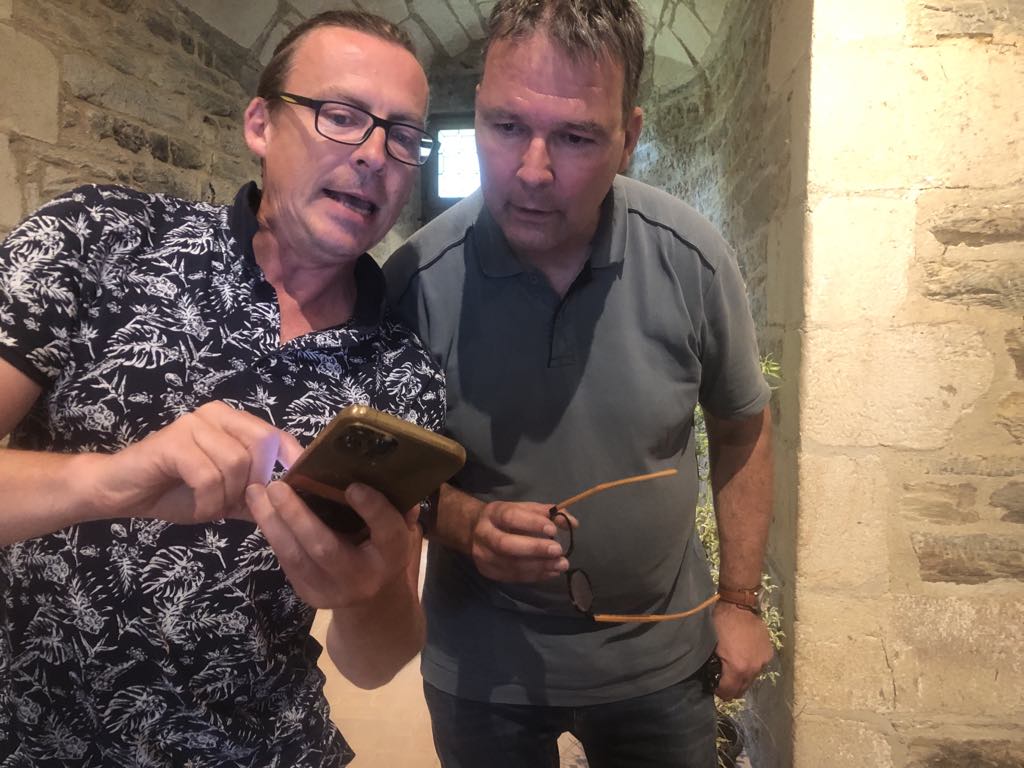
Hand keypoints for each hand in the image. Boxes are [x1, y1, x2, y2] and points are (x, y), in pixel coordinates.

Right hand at [86, 401, 302, 523]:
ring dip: (227, 496)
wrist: (121, 492)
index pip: (275, 434)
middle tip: (235, 503)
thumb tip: (289, 501)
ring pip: (236, 463)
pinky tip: (199, 509)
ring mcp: (194, 424)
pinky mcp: (174, 441)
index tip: (298, 485)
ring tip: (212, 506)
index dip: (292, 458)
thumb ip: (253, 494)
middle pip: (262, 444)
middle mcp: (216, 414)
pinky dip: (208, 501)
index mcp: (232, 421)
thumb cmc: (175, 491)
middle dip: (255, 481)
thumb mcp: (224, 496)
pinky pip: (208, 475)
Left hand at [245, 481, 420, 609]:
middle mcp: (363, 577)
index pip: (387, 531)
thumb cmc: (383, 547)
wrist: (373, 598)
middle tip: (277, 486)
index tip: (353, 486)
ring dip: (272, 523)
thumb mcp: (397, 524)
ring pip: (296, 557)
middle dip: (297, 515)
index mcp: (393, 554)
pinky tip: (261, 510)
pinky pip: (286, 561)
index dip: (372, 509)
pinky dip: (273, 533)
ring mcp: (332, 590)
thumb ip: (389, 499)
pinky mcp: (309, 594)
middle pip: (326, 548)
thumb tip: (369, 465)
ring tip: (256, 493)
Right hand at [469, 500, 567, 582]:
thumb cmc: (507, 519)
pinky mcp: (488, 572)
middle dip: (534, 549)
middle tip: (558, 551)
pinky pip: (513, 577)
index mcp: (493, 513)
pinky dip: (535, 576)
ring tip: (561, 565)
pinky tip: (551, 572)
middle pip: (505, 544)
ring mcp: (483, 556)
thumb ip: (548, 513)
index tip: (553, 530)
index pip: (510, 517)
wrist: (476, 532)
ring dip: (539, 566)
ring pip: (510, 564)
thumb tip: (573, 523)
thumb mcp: (525, 509)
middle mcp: (484, 534)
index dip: (531, 523)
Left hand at [711, 600, 774, 699]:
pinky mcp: (768, 654)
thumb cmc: (721, 624)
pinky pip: (759, 668)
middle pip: (742, 690)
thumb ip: (714, 666)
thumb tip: (711, 677)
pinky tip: (744, 657)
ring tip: (733, 668)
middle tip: (723, 681)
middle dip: (732, 688)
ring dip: (742, 678)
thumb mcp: (712, 647)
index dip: (720, 693)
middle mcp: (754, 669)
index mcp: (738, 668)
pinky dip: (751, 667)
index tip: (715, 687)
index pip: (729, 692)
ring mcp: (763, 662)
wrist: (739, 605)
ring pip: (752, 679)